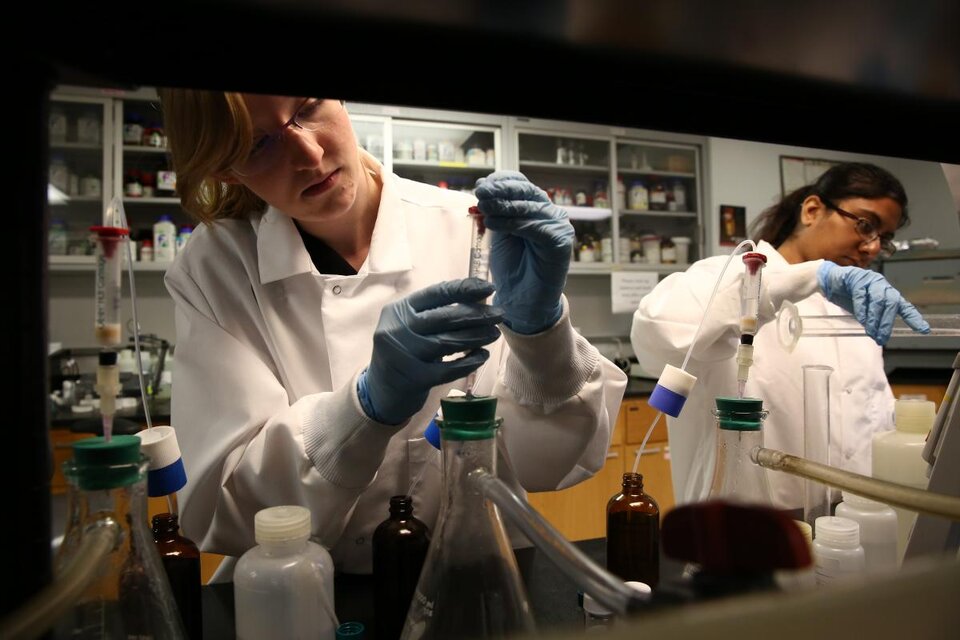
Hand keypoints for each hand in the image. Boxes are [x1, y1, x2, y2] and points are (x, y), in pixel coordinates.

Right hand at [357, 278, 503, 424]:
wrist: (381, 390)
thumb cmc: (404, 350)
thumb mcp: (408, 326)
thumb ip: (434, 313)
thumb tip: (477, 300)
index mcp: (399, 310)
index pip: (436, 293)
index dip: (464, 289)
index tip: (489, 288)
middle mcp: (399, 330)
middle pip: (445, 317)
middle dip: (477, 314)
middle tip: (499, 314)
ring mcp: (406, 355)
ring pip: (449, 342)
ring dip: (477, 336)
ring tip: (495, 333)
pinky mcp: (416, 379)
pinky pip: (450, 369)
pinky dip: (469, 362)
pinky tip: (483, 355)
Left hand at [474, 171, 574, 333]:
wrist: (522, 299)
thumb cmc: (511, 266)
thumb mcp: (499, 231)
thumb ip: (495, 210)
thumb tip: (483, 185)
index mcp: (536, 207)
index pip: (521, 184)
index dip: (501, 181)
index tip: (480, 185)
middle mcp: (550, 213)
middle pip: (526, 192)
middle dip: (500, 190)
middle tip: (480, 192)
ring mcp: (559, 227)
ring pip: (530, 207)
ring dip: (503, 206)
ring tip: (483, 208)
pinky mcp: (561, 242)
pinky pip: (536, 228)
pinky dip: (513, 224)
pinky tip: (493, 224)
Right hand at [817, 261, 929, 344]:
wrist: (829, 281)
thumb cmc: (847, 294)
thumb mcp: (864, 309)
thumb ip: (873, 318)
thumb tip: (879, 334)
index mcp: (887, 293)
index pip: (904, 306)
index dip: (914, 318)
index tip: (923, 330)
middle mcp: (882, 285)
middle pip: (891, 304)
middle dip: (887, 322)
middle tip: (882, 337)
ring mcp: (870, 280)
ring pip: (879, 300)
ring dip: (876, 318)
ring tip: (871, 332)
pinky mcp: (856, 278)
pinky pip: (862, 295)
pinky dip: (863, 309)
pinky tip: (862, 320)